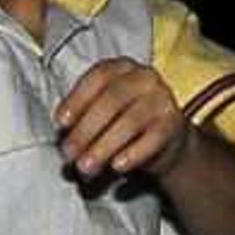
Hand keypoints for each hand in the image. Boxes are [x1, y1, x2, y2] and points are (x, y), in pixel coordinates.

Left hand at [60, 56, 181, 182]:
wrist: (164, 139)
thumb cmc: (123, 120)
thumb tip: (64, 140)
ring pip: (130, 121)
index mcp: (122, 68)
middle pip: (112, 100)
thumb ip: (82, 120)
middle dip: (86, 130)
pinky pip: (152, 139)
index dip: (77, 99)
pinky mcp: (174, 124)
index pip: (98, 77)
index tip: (61, 123)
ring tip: (87, 167)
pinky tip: (116, 166)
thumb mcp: (101, 113)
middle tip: (69, 154)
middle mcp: (145, 77)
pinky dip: (132, 154)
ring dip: (103, 147)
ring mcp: (162, 99)